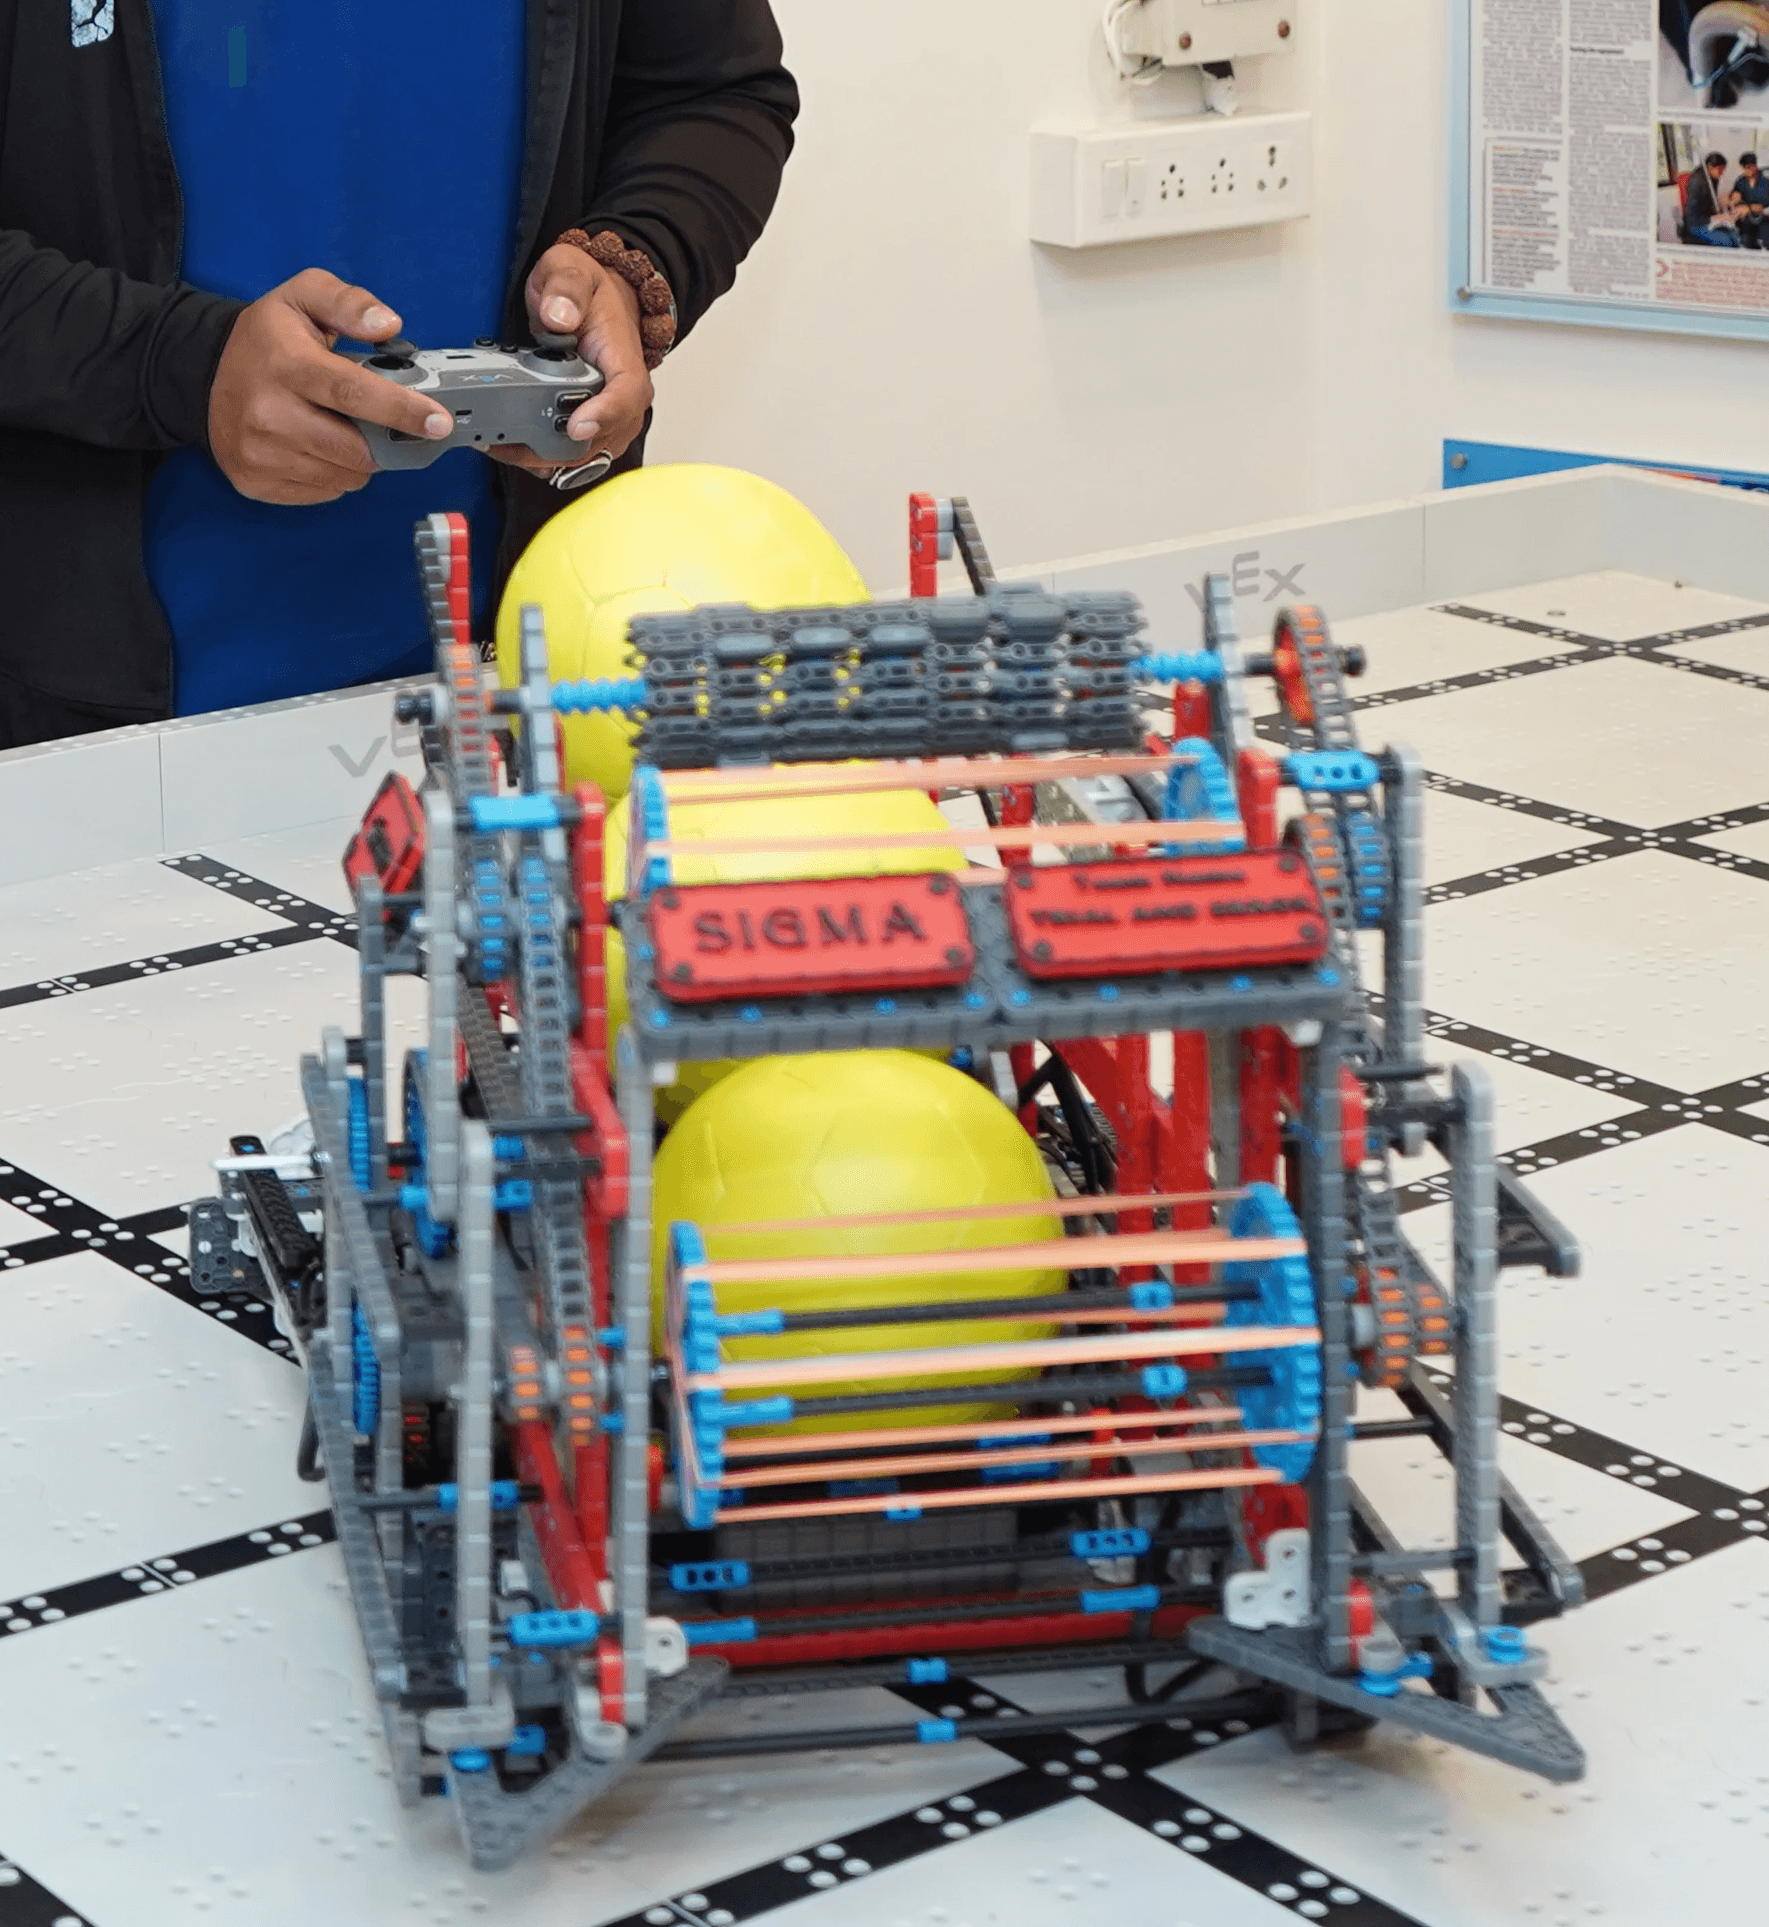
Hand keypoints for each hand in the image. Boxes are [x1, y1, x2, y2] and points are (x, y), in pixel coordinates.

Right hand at [208, 269, 453, 504]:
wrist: (204, 374)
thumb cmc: (266, 339)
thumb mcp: (302, 297)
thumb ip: (348, 303)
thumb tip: (388, 325)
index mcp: (285, 364)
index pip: (353, 394)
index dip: (402, 411)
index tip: (438, 422)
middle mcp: (267, 412)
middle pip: (356, 448)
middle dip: (381, 440)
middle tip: (379, 422)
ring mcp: (259, 453)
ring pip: (345, 476)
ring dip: (359, 459)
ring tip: (342, 429)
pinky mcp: (255, 481)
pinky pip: (324, 492)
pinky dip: (335, 474)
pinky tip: (319, 447)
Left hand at [488, 242, 654, 479]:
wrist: (594, 302)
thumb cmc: (587, 292)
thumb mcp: (573, 271)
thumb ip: (565, 288)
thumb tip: (559, 316)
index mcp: (623, 358)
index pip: (627, 394)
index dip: (604, 414)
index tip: (575, 426)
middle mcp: (623, 394)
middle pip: (604, 435)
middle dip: (559, 448)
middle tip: (512, 444)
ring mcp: (609, 414)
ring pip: (589, 452)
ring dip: (548, 458)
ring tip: (504, 447)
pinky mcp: (592, 424)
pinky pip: (577, 452)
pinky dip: (548, 457)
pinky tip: (517, 450)